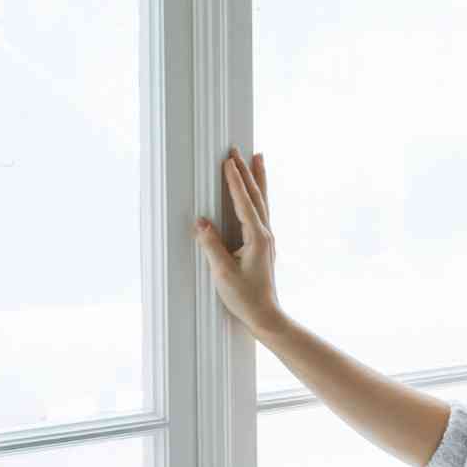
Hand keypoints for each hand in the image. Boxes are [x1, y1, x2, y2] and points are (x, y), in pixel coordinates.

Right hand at [195, 147, 284, 336]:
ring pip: (262, 201)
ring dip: (258, 179)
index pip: (244, 203)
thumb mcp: (223, 272)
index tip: (227, 161)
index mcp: (257, 238)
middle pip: (256, 196)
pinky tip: (256, 191)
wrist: (266, 316)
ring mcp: (266, 239)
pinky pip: (261, 212)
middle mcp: (265, 235)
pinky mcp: (263, 245)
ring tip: (257, 157)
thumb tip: (201, 221)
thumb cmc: (245, 297)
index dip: (235, 182)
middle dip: (246, 171)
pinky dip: (258, 196)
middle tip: (237, 149)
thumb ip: (212, 245)